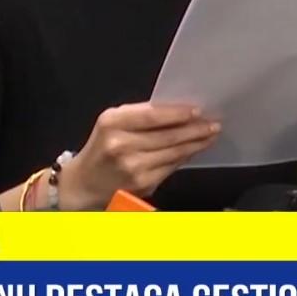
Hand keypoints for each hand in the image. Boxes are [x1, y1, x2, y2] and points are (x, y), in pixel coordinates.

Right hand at [56, 103, 219, 209]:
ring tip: (209, 135)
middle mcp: (121, 145)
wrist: (83, 184)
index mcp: (112, 123)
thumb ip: (140, 116)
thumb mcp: (112, 123)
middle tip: (213, 123)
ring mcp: (132, 167)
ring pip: (173, 153)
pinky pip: (171, 168)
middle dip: (194, 129)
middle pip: (167, 136)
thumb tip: (179, 113)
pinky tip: (194, 151)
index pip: (152, 115)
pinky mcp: (142, 184)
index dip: (177, 113)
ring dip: (196, 144)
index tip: (197, 110)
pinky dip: (185, 158)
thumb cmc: (101, 148)